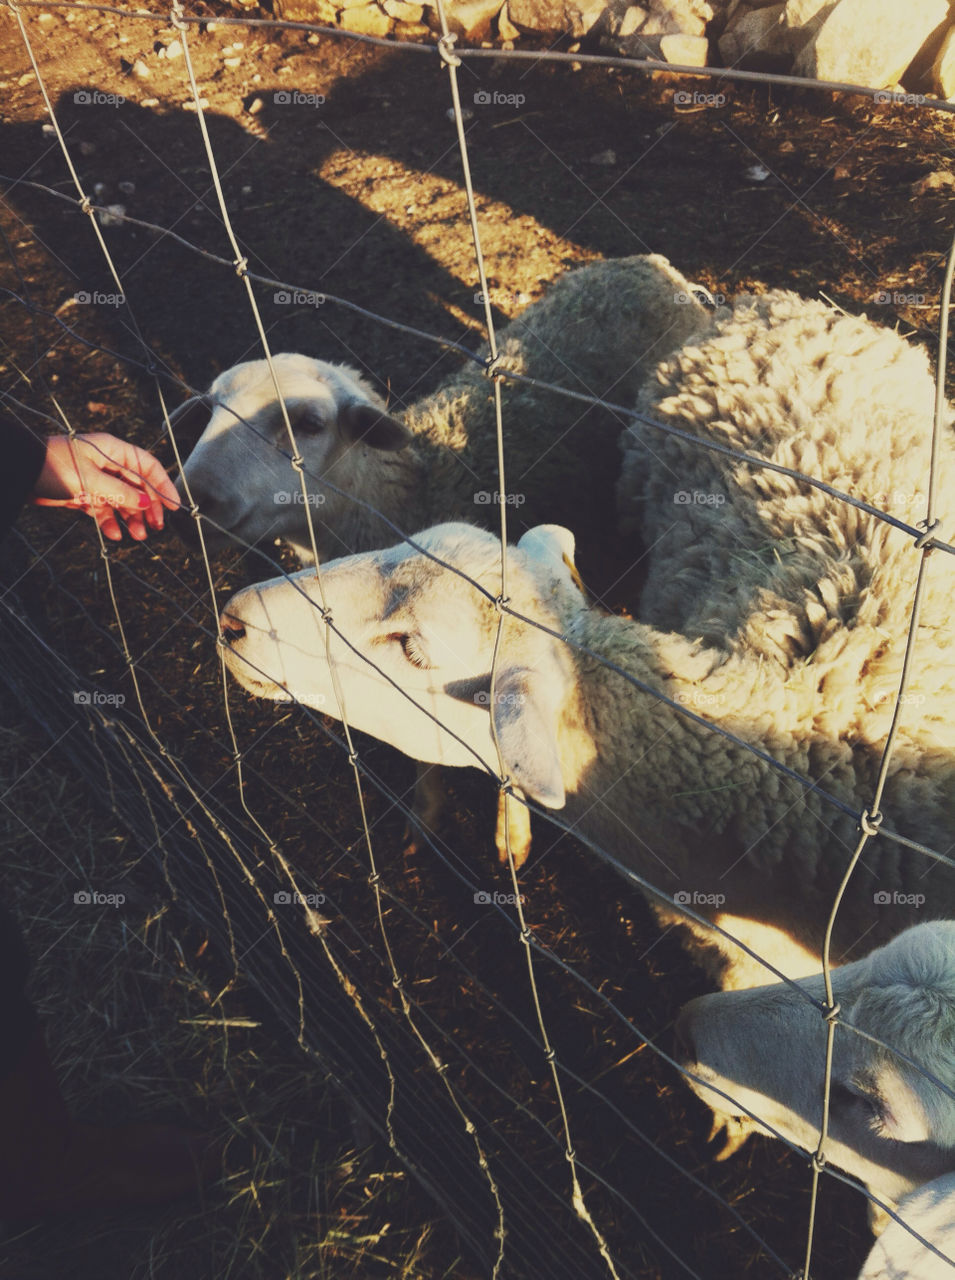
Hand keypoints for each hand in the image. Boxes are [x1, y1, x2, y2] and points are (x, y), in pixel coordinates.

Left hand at [32, 433, 178, 540]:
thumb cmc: (54, 466)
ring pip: (122, 501)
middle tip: (156, 527)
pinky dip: (109, 522)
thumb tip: (148, 504)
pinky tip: (114, 535)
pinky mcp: (84, 493)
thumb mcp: (91, 480)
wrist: (20, 472)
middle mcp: (108, 464)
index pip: (148, 467)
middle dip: (148, 508)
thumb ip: (122, 493)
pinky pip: (104, 509)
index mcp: (113, 451)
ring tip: (137, 536)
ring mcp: (96, 479)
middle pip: (138, 487)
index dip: (164, 486)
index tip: (174, 506)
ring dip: (131, 518)